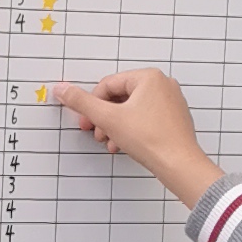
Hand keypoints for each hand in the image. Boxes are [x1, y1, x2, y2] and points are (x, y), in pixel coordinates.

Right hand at [51, 67, 220, 208]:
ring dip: (115, 126)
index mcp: (149, 77)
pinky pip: (145, 118)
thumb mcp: (108, 119)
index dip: (92, 105)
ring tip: (110, 141)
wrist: (179, 164)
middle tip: (96, 132)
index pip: (108, 85)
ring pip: (131, 109)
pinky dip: (131, 130)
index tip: (86, 120)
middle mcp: (162, 85)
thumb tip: (63, 90)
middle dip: (104, 118)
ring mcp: (170, 102)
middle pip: (119, 97)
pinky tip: (123, 145)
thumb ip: (82, 103)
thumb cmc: (152, 140)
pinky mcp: (173, 118)